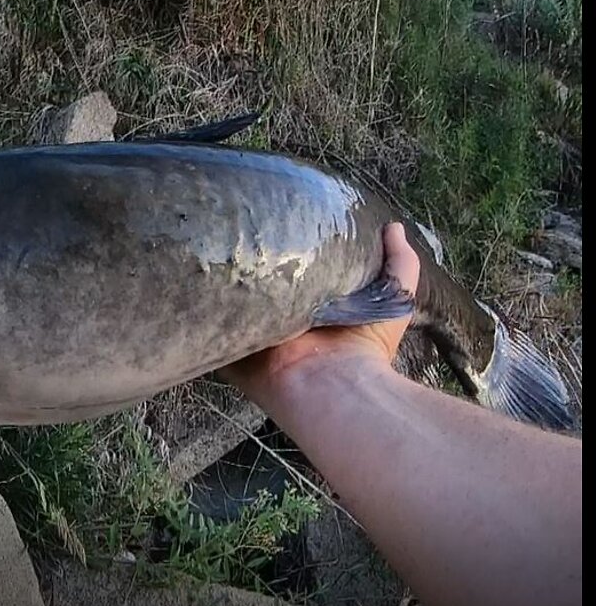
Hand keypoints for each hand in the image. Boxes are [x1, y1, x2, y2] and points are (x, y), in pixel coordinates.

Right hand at [220, 222, 421, 395]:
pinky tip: (206, 280)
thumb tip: (394, 226)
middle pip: (261, 288)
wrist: (334, 385)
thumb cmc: (364, 343)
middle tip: (243, 229)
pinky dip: (208, 312)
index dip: (288, 254)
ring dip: (227, 285)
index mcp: (313, 311)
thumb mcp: (394, 297)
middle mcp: (282, 324)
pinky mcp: (233, 353)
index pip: (294, 277)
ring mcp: (254, 339)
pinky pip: (213, 330)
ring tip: (219, 248)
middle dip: (253, 263)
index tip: (279, 220)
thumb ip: (398, 263)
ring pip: (233, 305)